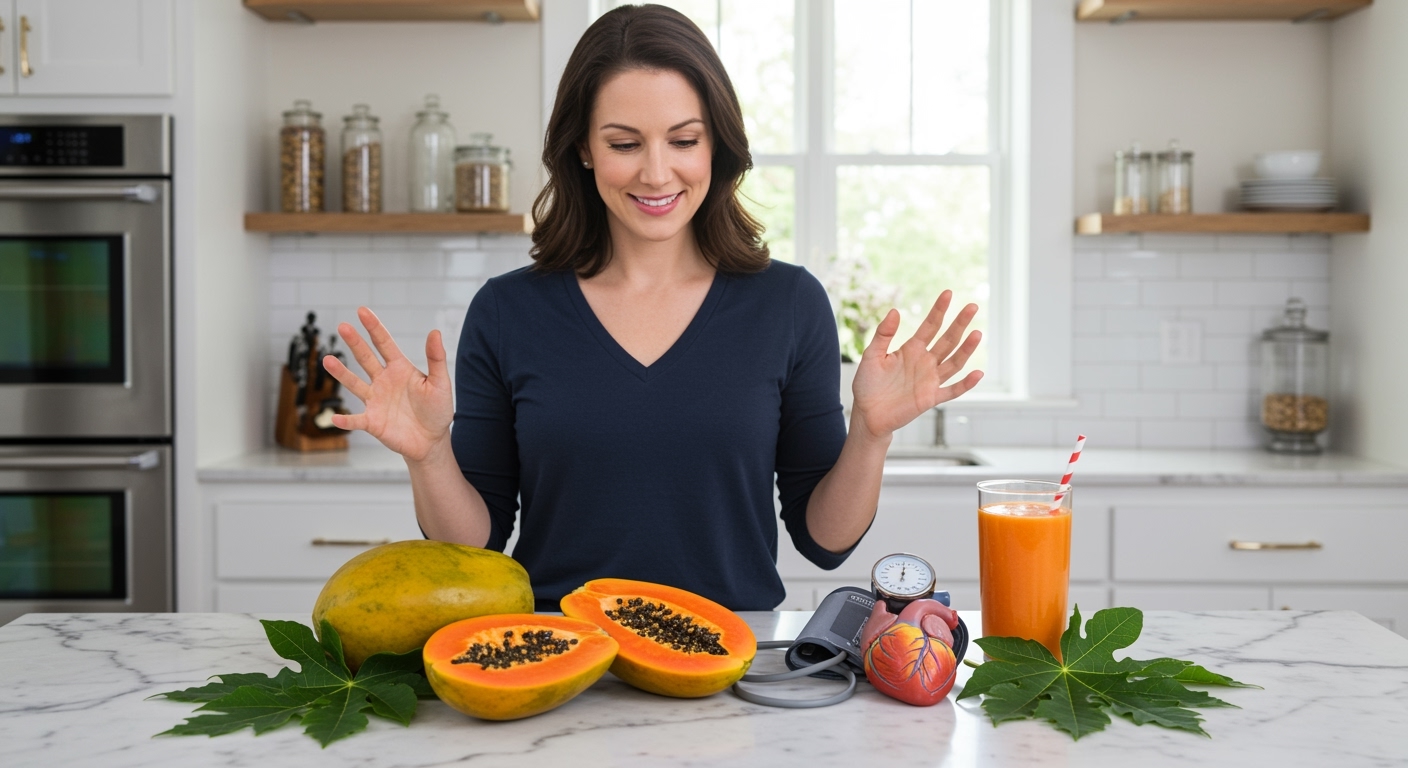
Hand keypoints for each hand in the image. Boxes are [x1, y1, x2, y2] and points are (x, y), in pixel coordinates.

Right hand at [322, 307, 453, 462]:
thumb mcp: (440, 383)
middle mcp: (383, 381)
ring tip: (327, 360)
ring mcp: (375, 401)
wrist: (431, 440)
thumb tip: (435, 331)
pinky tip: (336, 417)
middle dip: (355, 342)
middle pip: (366, 358)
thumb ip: (436, 358)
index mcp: (400, 369)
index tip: (362, 310)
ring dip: (341, 373)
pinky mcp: (372, 422)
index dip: (374, 327)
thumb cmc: (437, 409)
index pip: (384, 344)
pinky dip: (346, 420)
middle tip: (343, 326)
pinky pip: (356, 420)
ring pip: (355, 384)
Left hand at [849, 291, 982, 440]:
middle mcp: (925, 362)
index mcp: (911, 349)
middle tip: (972, 307)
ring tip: (977, 334)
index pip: (930, 326)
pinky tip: (978, 373)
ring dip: (966, 349)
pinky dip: (965, 384)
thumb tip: (895, 310)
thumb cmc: (867, 384)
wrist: (867, 414)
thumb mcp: (872, 355)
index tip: (948, 293)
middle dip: (960, 324)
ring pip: (954, 362)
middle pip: (947, 340)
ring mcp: (930, 380)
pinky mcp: (931, 398)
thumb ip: (883, 334)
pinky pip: (952, 390)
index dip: (939, 310)